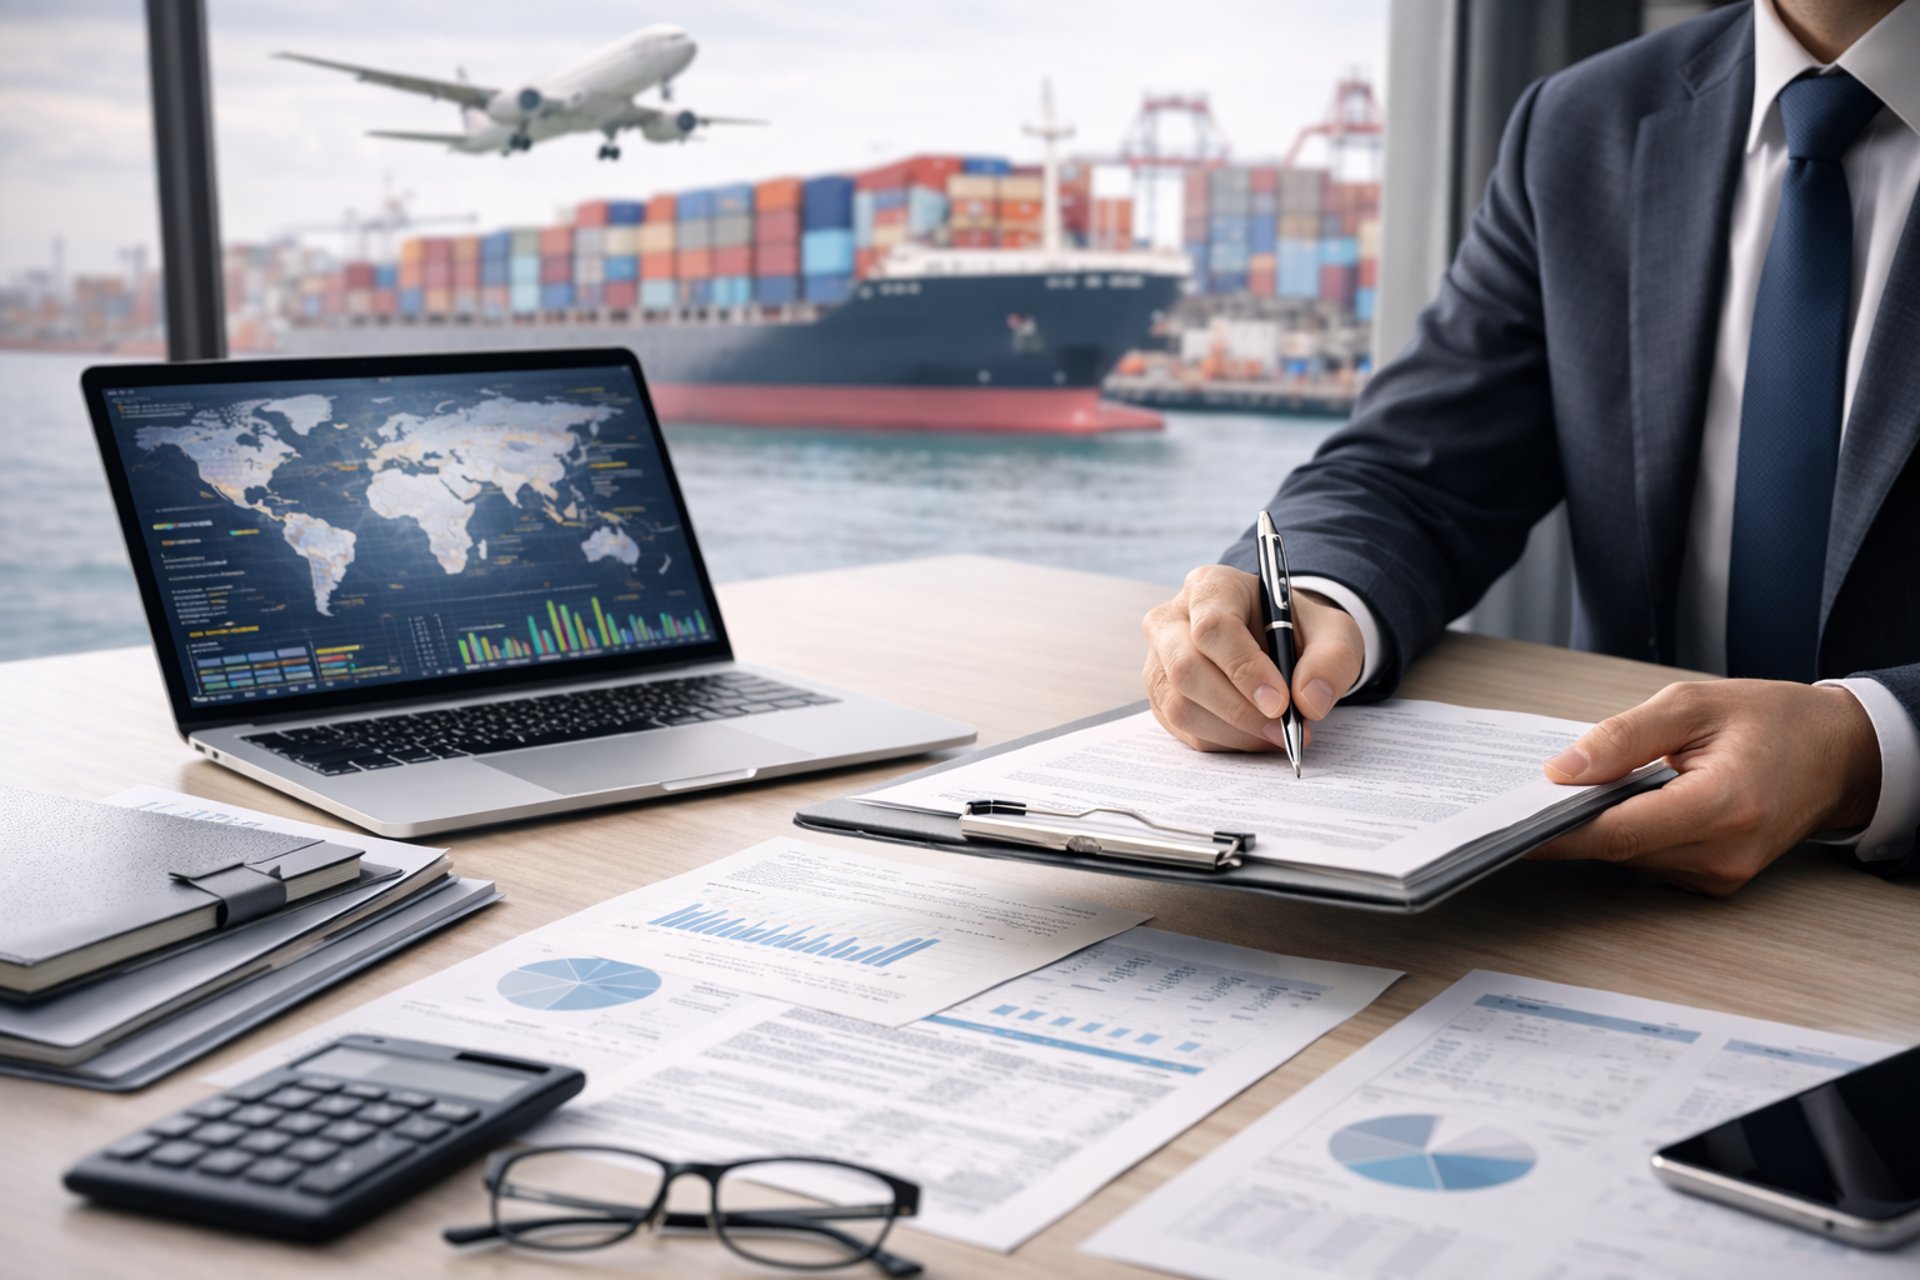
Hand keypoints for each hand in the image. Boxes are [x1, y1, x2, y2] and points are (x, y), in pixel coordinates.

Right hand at [1141, 565, 1365, 751]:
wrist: (1278, 644)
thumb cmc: (1299, 631)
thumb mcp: (1334, 632)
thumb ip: (1332, 660)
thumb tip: (1309, 701)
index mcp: (1211, 587)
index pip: (1212, 627)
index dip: (1244, 668)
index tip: (1280, 702)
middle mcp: (1171, 620)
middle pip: (1186, 669)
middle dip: (1238, 709)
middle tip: (1282, 729)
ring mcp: (1159, 661)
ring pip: (1180, 706)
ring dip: (1233, 731)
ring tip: (1276, 734)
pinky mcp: (1160, 697)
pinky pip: (1184, 730)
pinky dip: (1225, 742)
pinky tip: (1255, 734)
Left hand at [1528, 680, 1880, 894]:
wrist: (1840, 754)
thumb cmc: (1774, 721)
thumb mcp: (1693, 706)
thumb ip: (1623, 737)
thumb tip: (1563, 770)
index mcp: (1723, 805)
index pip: (1620, 832)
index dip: (1559, 832)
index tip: (1512, 825)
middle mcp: (1724, 853)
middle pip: (1619, 848)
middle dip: (1571, 822)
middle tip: (1530, 796)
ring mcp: (1723, 874)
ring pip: (1631, 857)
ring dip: (1601, 826)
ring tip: (1584, 789)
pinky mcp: (1718, 880)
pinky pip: (1652, 860)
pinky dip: (1630, 833)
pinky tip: (1628, 803)